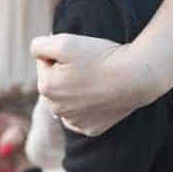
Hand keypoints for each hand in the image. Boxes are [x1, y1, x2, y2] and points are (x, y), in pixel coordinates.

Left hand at [32, 34, 161, 136]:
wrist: (136, 76)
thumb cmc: (99, 56)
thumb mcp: (64, 41)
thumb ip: (39, 45)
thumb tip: (36, 52)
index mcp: (46, 88)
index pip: (44, 62)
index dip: (59, 53)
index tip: (78, 53)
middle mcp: (56, 110)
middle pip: (54, 83)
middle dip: (64, 73)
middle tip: (88, 65)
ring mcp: (74, 122)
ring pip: (67, 100)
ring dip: (75, 90)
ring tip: (95, 79)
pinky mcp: (91, 129)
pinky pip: (83, 114)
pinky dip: (89, 106)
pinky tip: (100, 95)